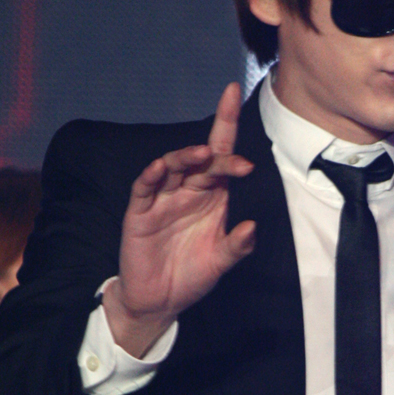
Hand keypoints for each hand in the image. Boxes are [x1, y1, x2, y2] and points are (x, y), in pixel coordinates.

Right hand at [103, 82, 255, 356]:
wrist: (159, 302)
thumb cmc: (191, 277)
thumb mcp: (221, 263)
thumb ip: (237, 247)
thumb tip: (252, 227)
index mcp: (212, 197)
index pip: (222, 154)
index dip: (226, 123)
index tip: (233, 92)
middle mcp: (188, 192)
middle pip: (202, 160)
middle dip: (219, 153)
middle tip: (237, 161)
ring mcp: (163, 200)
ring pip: (173, 167)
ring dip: (186, 157)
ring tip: (203, 154)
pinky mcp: (141, 213)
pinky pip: (145, 189)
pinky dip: (152, 176)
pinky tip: (160, 168)